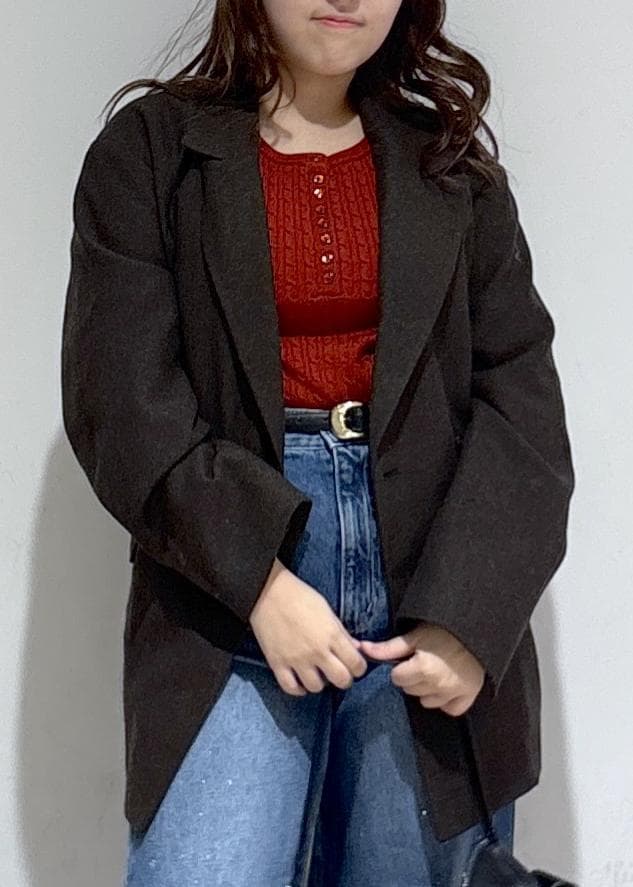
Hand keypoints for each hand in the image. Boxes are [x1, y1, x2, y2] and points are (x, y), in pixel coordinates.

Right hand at [249, 558, 366, 695]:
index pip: (356, 664)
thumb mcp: (327, 610)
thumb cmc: (300, 596)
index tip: (354, 664)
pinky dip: (298, 688)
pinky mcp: (277, 663)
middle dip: (344, 679)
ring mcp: (296, 659)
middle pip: (341, 680)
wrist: (268, 592)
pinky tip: (300, 681)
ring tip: (317, 673)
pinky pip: (290, 687)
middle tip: (339, 672)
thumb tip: (355, 648)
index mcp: (332, 635)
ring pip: (316, 687)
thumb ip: (342, 632)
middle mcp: (317, 651)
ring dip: (320, 682)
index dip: (359, 667)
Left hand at [358, 621, 484, 716]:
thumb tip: (362, 648)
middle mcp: (437, 686)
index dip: (401, 666)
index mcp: (422, 669)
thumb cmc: (445, 631)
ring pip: (426, 701)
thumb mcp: (414, 635)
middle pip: (409, 690)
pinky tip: (447, 685)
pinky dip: (446, 700)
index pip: (396, 677)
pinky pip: (449, 709)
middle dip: (413, 677)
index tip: (410, 658)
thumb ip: (388, 648)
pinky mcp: (467, 698)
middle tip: (424, 661)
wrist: (477, 632)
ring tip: (436, 670)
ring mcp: (453, 694)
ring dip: (427, 689)